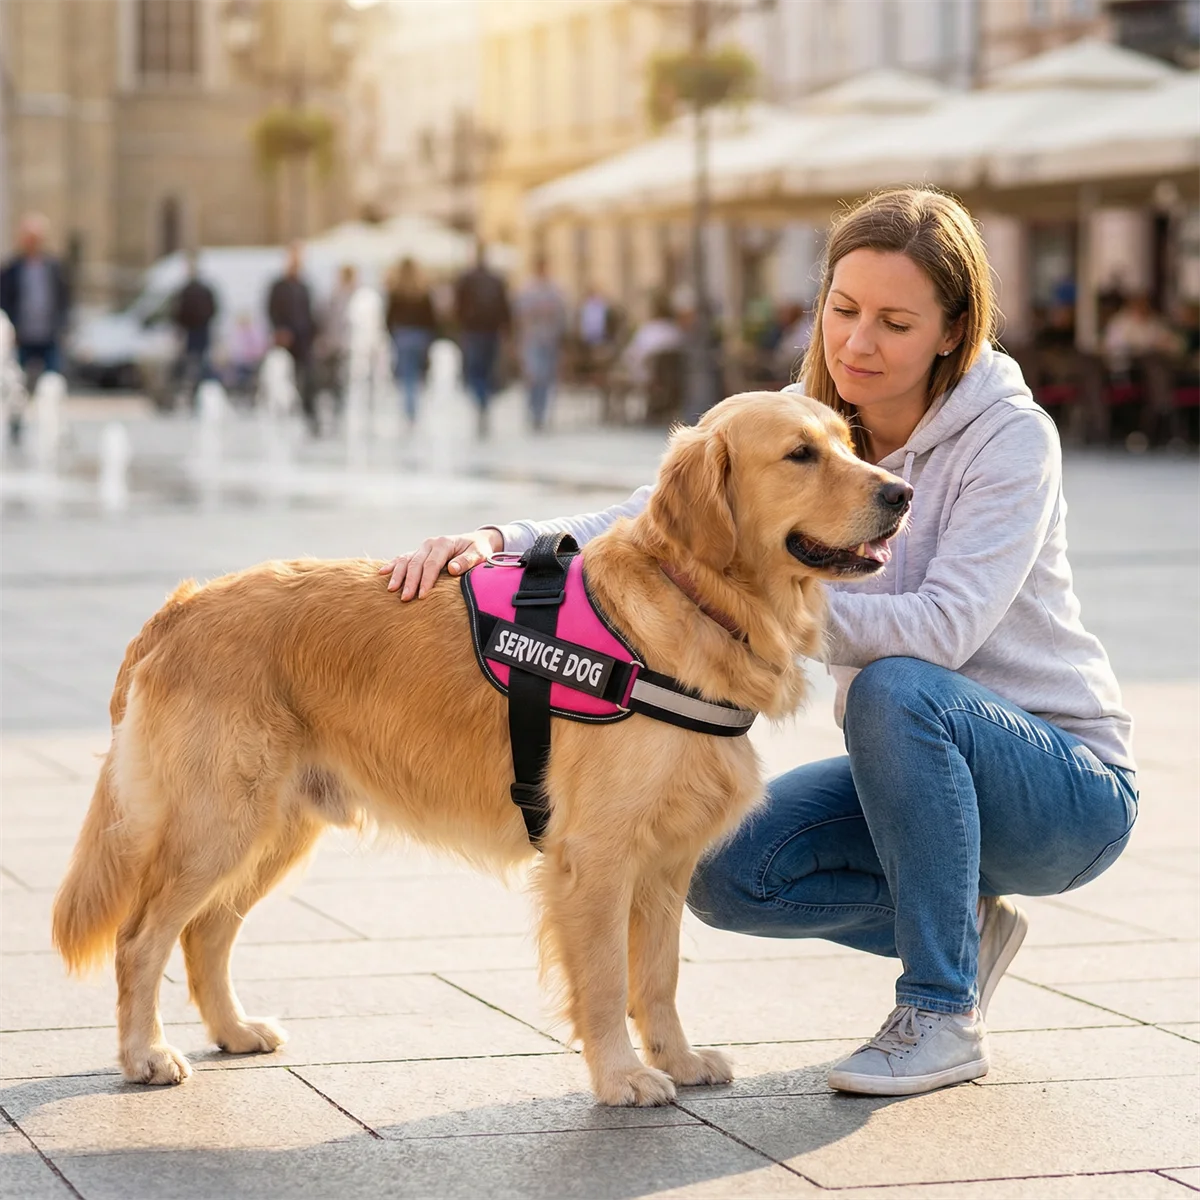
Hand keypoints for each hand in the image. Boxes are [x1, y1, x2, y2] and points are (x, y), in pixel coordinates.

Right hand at [378, 528, 503, 599]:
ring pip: (406, 560)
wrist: (476, 541)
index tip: (422, 595)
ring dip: (398, 575)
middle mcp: (430, 544)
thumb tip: (452, 569)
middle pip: (416, 564)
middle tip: (405, 599)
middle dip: (410, 582)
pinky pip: (403, 558)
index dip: (426, 580)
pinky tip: (382, 573)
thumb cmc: (479, 550)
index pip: (432, 564)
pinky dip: (392, 565)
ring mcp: (422, 547)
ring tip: (391, 590)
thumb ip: (467, 561)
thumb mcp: (479, 554)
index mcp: (444, 543)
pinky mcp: (418, 552)